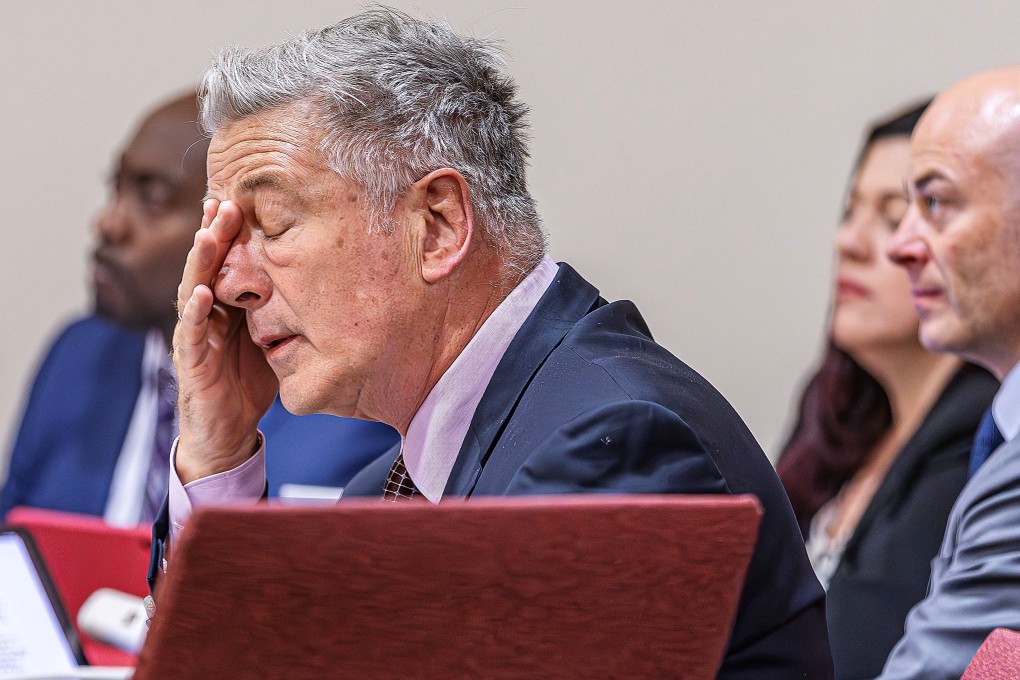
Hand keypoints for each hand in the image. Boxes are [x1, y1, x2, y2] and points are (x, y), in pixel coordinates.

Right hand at [172, 199, 278, 482]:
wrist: (226, 430)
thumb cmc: (248, 379)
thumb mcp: (272, 335)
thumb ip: (285, 306)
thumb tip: (326, 279)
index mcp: (225, 303)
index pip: (225, 259)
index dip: (230, 231)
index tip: (241, 198)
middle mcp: (205, 312)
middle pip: (207, 265)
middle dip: (214, 233)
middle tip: (224, 201)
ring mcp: (194, 335)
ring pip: (193, 290)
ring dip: (200, 262)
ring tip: (209, 234)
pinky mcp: (191, 363)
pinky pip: (190, 334)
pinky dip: (195, 312)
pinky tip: (202, 292)